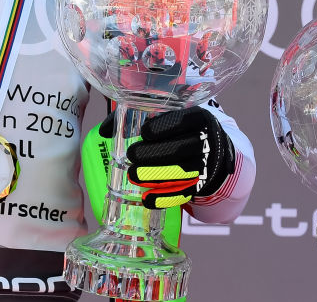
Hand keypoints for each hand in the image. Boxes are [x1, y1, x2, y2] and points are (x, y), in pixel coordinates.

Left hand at [103, 106, 234, 208]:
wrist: (211, 152)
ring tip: (133, 176)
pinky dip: (165, 197)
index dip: (165, 126)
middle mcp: (205, 141)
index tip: (146, 132)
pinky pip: (184, 193)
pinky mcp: (201, 185)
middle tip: (132, 156)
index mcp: (197, 119)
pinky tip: (147, 199)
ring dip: (156, 176)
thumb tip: (105, 130)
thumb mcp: (166, 118)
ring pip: (183, 172)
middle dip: (155, 153)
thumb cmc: (178, 131)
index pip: (184, 120)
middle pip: (181, 148)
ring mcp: (205, 165)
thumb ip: (136, 118)